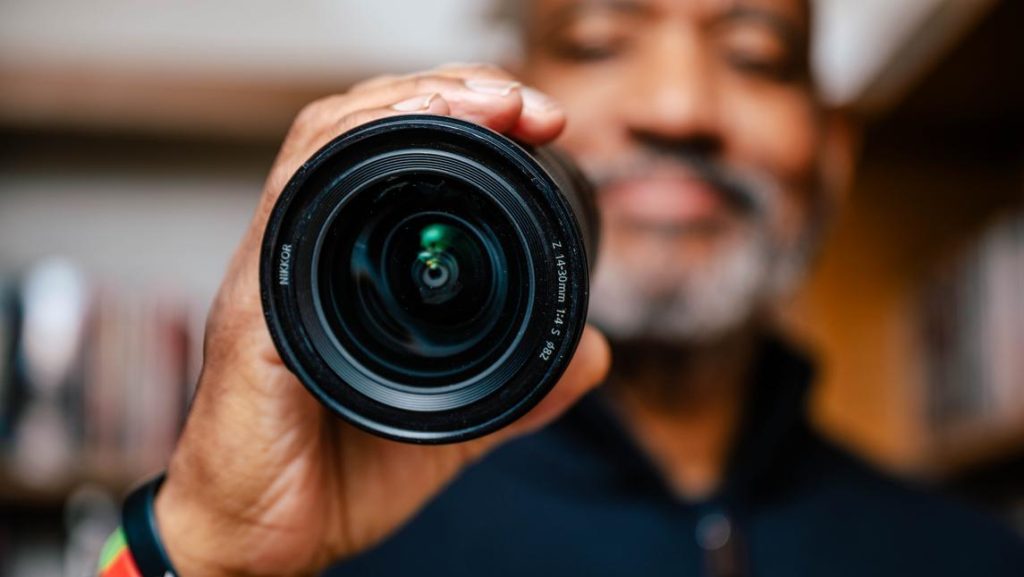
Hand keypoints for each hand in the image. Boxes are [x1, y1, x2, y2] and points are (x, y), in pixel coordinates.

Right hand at [153, 63, 610, 576]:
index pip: (395, 160)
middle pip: (360, 129)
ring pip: (325, 145)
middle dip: (446, 93)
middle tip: (523, 103)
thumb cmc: (332, 475)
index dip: (463, 120)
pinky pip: (290, 206)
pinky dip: (345, 154)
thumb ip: (519, 387)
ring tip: (485, 102)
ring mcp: (278, 274)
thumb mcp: (451, 420)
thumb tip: (590, 352)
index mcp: (351, 272)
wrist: (261, 538)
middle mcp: (311, 257)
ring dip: (405, 106)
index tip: (536, 122)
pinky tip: (402, 140)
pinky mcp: (257, 309)